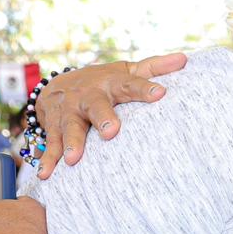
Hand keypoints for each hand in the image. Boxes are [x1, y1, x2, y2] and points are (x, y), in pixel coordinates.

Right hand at [35, 53, 187, 177]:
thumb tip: (185, 59)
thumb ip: (154, 69)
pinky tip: (47, 174)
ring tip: (74, 159)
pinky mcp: (53, 127)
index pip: (130, 85)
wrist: (57, 86)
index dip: (145, 88)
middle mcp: (88, 97)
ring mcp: (69, 112)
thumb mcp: (126, 72)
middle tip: (111, 132)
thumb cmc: (103, 83)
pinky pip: (49, 145)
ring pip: (69, 127)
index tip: (160, 94)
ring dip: (70, 142)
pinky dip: (47, 160)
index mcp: (111, 84)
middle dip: (103, 117)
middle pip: (96, 106)